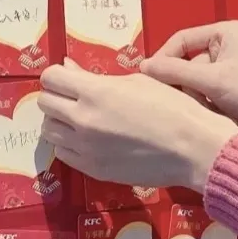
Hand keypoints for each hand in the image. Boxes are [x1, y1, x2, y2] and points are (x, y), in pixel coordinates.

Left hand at [38, 62, 237, 191]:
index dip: (59, 74)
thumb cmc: (172, 107)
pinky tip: (89, 139)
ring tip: (81, 119)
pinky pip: (63, 153)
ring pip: (49, 130)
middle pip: (45, 103)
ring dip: (60, 121)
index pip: (51, 78)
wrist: (192, 149)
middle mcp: (83, 120)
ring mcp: (85, 148)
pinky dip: (69, 144)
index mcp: (95, 92)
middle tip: (76, 97)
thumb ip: (98, 77)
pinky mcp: (92, 170)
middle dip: (57, 96)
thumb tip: (70, 69)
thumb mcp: (137, 81)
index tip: (70, 77)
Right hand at [141, 21, 237, 166]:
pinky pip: (205, 97)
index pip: (181, 40)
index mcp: (226, 33)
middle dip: (183, 85)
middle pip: (186, 64)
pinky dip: (204, 108)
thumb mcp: (213, 81)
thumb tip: (141, 67)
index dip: (163, 58)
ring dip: (194, 99)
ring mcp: (229, 73)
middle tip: (178, 103)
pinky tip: (209, 120)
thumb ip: (174, 72)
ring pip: (193, 84)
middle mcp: (226, 48)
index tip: (147, 82)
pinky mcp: (231, 95)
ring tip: (202, 114)